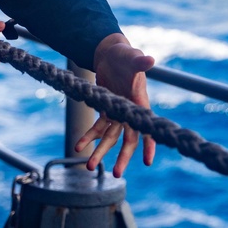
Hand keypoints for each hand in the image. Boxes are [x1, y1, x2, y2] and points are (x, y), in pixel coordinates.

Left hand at [74, 33, 155, 177]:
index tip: (147, 160)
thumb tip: (150, 59)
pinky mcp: (105, 110)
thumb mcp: (131, 56)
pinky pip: (97, 128)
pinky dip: (88, 137)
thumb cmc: (125, 55)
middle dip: (123, 156)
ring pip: (110, 138)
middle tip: (117, 174)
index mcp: (139, 101)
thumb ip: (140, 61)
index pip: (145, 126)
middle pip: (128, 138)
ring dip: (101, 152)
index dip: (148, 143)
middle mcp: (130, 111)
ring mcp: (117, 112)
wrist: (111, 54)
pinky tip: (78, 147)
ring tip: (89, 167)